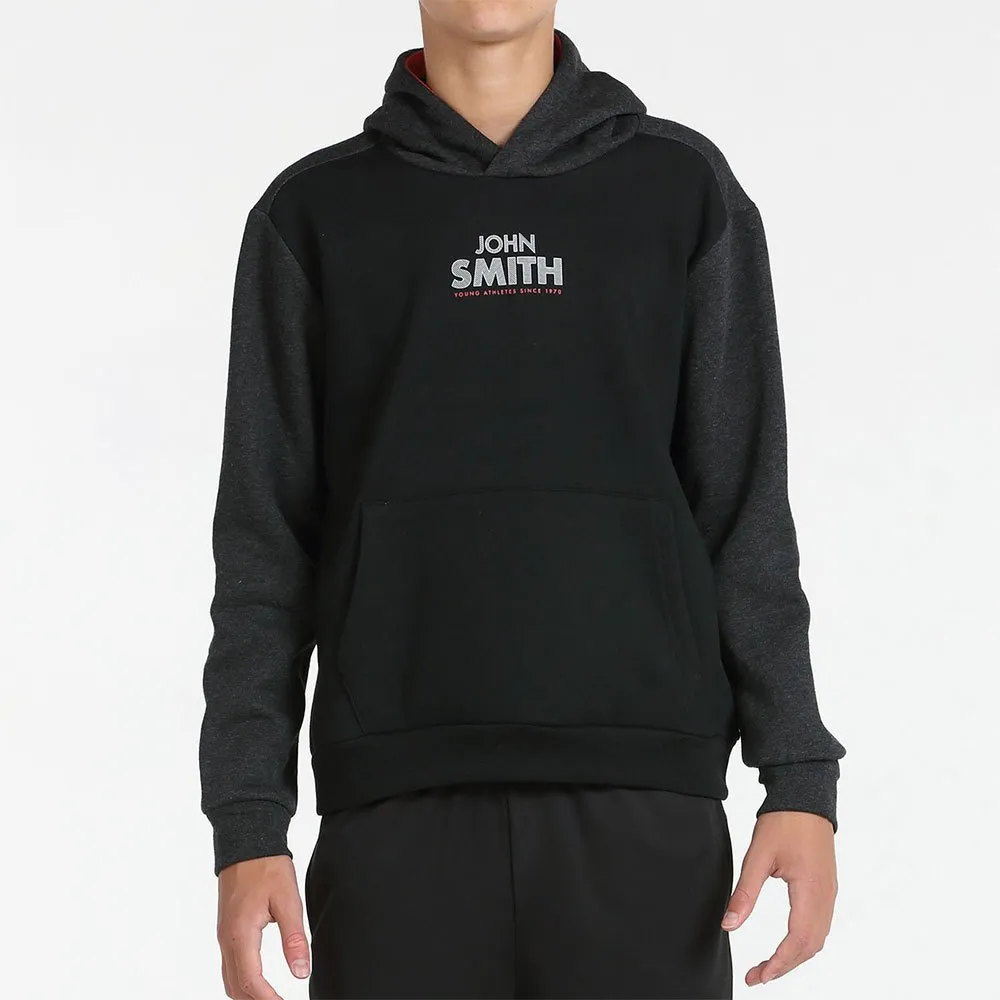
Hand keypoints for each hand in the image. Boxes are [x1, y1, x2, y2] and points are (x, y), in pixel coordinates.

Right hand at [216, 855, 310, 998]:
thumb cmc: (267, 867)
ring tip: (271, 998)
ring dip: (247, 994)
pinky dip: (242, 981)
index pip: (251, 981)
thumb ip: (294, 938)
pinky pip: (229, 965)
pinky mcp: (226, 930)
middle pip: (236, 987)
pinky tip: (258, 983)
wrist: (247, 842)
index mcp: (241, 933)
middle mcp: (226, 938)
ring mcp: (223, 935)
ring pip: (229, 979)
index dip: (268, 999)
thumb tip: (301, 971)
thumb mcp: (288, 900)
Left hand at [721, 811, 837, 985]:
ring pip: (817, 937)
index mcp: (811, 890)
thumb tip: (729, 925)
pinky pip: (820, 924)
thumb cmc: (783, 821)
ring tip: (769, 965)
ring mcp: (829, 892)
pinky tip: (788, 943)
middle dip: (785, 966)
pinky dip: (804, 941)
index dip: (779, 964)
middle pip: (811, 946)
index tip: (758, 976)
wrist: (805, 795)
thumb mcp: (758, 856)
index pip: (799, 941)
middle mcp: (826, 896)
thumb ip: (745, 893)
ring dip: (795, 956)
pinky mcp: (826, 886)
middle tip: (758, 975)